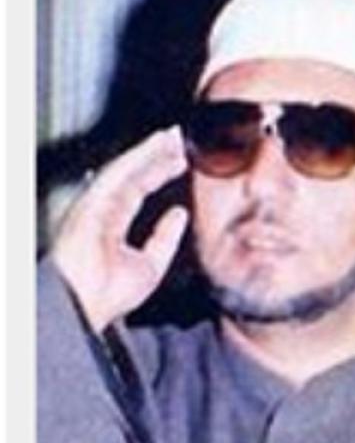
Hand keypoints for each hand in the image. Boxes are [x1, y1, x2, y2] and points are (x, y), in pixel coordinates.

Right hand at [51, 126, 188, 332]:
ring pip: (126, 169)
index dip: (159, 171)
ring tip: (172, 136)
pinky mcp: (91, 201)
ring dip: (149, 150)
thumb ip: (165, 238)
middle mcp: (103, 209)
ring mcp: (95, 204)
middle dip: (156, 154)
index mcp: (112, 223)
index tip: (179, 160)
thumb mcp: (151, 264)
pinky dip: (137, 157)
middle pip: (133, 174)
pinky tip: (155, 146)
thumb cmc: (111, 293)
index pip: (139, 188)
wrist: (87, 306)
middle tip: (178, 138)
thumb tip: (179, 214)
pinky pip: (117, 173)